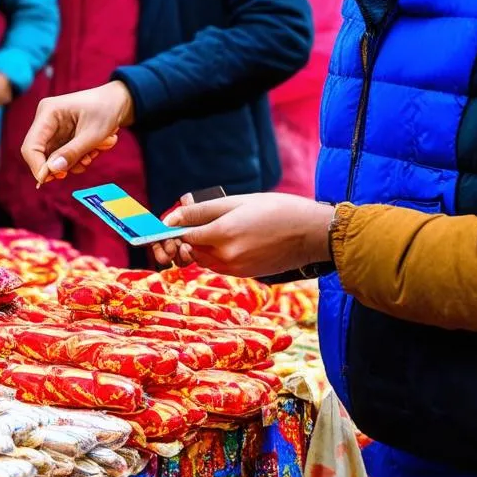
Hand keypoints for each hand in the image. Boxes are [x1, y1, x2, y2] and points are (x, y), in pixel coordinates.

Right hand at [21, 80, 134, 184]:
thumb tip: (51, 170)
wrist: (117, 101)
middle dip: (60, 165)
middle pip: (40, 154)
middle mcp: (45, 120)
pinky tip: (91, 152)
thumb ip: (71, 153)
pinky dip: (76, 158)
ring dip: (72, 162)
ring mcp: (52, 129)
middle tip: (81, 166)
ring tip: (92, 154)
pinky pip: (62, 155)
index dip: (38, 166)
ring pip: (53, 158)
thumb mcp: (92, 134)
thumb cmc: (106, 110)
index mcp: (48, 112)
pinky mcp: (61, 136)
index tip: (50, 180)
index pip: (31, 146)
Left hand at [152, 192, 334, 277]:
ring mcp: (236, 268)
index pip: (182, 235)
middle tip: (184, 223)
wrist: (312, 234)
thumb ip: (202, 211)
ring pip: (202, 259)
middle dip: (182, 238)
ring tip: (210, 227)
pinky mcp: (244, 274)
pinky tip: (227, 237)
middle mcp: (227, 257)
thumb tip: (172, 218)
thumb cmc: (278, 210)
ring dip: (198, 245)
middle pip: (190, 249)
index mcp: (224, 235)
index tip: (164, 223)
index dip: (170, 229)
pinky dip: (214, 253)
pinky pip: (218, 264)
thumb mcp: (238, 202)